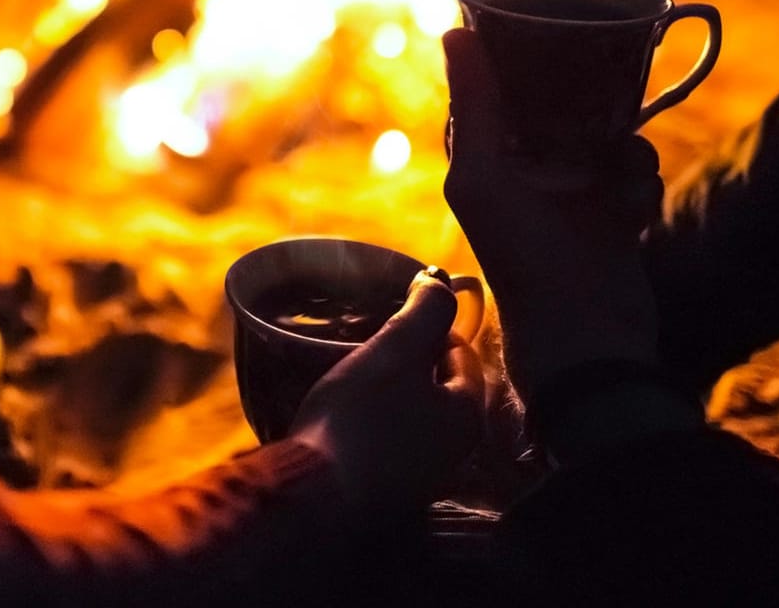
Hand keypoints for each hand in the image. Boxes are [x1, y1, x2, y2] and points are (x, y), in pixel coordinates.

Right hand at [289, 273, 484, 514]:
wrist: (312, 498)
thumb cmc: (359, 418)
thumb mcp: (393, 352)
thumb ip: (424, 313)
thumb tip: (442, 280)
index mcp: (467, 416)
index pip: (461, 355)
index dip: (430, 326)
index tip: (394, 315)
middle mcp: (454, 452)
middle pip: (437, 387)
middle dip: (409, 360)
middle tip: (373, 342)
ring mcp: (420, 478)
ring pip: (411, 416)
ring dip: (389, 392)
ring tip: (354, 372)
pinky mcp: (385, 492)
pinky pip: (387, 442)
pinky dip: (372, 422)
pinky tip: (344, 414)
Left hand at [441, 29, 663, 404]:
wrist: (587, 336)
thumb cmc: (522, 260)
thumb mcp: (483, 178)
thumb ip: (473, 107)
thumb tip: (452, 31)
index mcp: (485, 157)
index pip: (499, 87)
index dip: (520, 57)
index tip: (551, 26)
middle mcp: (525, 168)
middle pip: (560, 102)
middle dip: (588, 102)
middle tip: (604, 106)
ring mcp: (572, 190)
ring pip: (607, 131)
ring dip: (623, 149)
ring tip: (619, 183)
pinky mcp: (615, 210)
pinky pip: (637, 167)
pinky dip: (641, 183)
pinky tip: (634, 214)